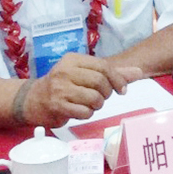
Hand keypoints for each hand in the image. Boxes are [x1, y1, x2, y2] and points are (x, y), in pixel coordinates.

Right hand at [20, 52, 142, 127]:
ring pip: (94, 98)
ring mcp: (60, 89)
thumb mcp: (85, 73)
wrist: (33, 99)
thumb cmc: (64, 85)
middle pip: (100, 82)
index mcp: (73, 59)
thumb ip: (113, 73)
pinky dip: (88, 114)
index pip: (104, 67)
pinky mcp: (57, 106)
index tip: (122, 89)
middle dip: (107, 93)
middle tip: (102, 97)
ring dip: (98, 105)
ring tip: (90, 103)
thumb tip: (139, 72)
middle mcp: (65, 71)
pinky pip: (85, 112)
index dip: (118, 79)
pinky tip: (80, 110)